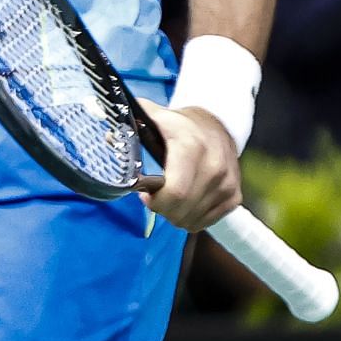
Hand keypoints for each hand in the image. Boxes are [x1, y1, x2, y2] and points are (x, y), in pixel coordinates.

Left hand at [135, 101, 241, 230]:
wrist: (217, 124)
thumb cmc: (180, 125)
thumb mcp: (155, 118)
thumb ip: (130, 125)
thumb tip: (106, 138)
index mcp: (191, 147)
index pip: (175, 193)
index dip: (155, 201)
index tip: (145, 194)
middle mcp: (214, 167)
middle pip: (180, 212)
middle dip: (161, 209)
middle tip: (155, 196)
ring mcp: (227, 184)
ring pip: (191, 221)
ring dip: (176, 214)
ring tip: (171, 194)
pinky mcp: (234, 196)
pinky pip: (205, 223)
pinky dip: (191, 217)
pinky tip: (186, 199)